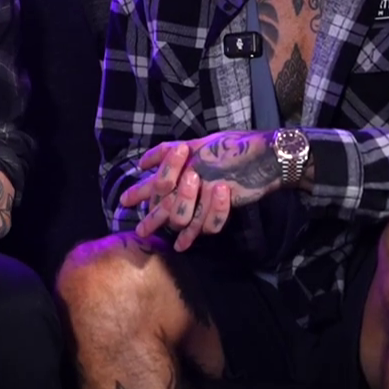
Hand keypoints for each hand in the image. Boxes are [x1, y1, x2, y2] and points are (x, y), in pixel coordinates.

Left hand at [122, 132, 283, 241]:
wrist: (263, 155)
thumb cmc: (233, 146)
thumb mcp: (200, 143)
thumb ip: (169, 151)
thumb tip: (143, 162)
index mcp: (185, 160)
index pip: (157, 179)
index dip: (140, 191)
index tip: (124, 201)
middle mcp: (191, 175)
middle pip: (163, 200)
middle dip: (149, 216)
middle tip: (138, 229)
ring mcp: (205, 190)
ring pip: (178, 213)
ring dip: (163, 222)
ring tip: (148, 231)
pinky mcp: (220, 202)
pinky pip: (203, 224)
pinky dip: (192, 235)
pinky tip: (182, 245)